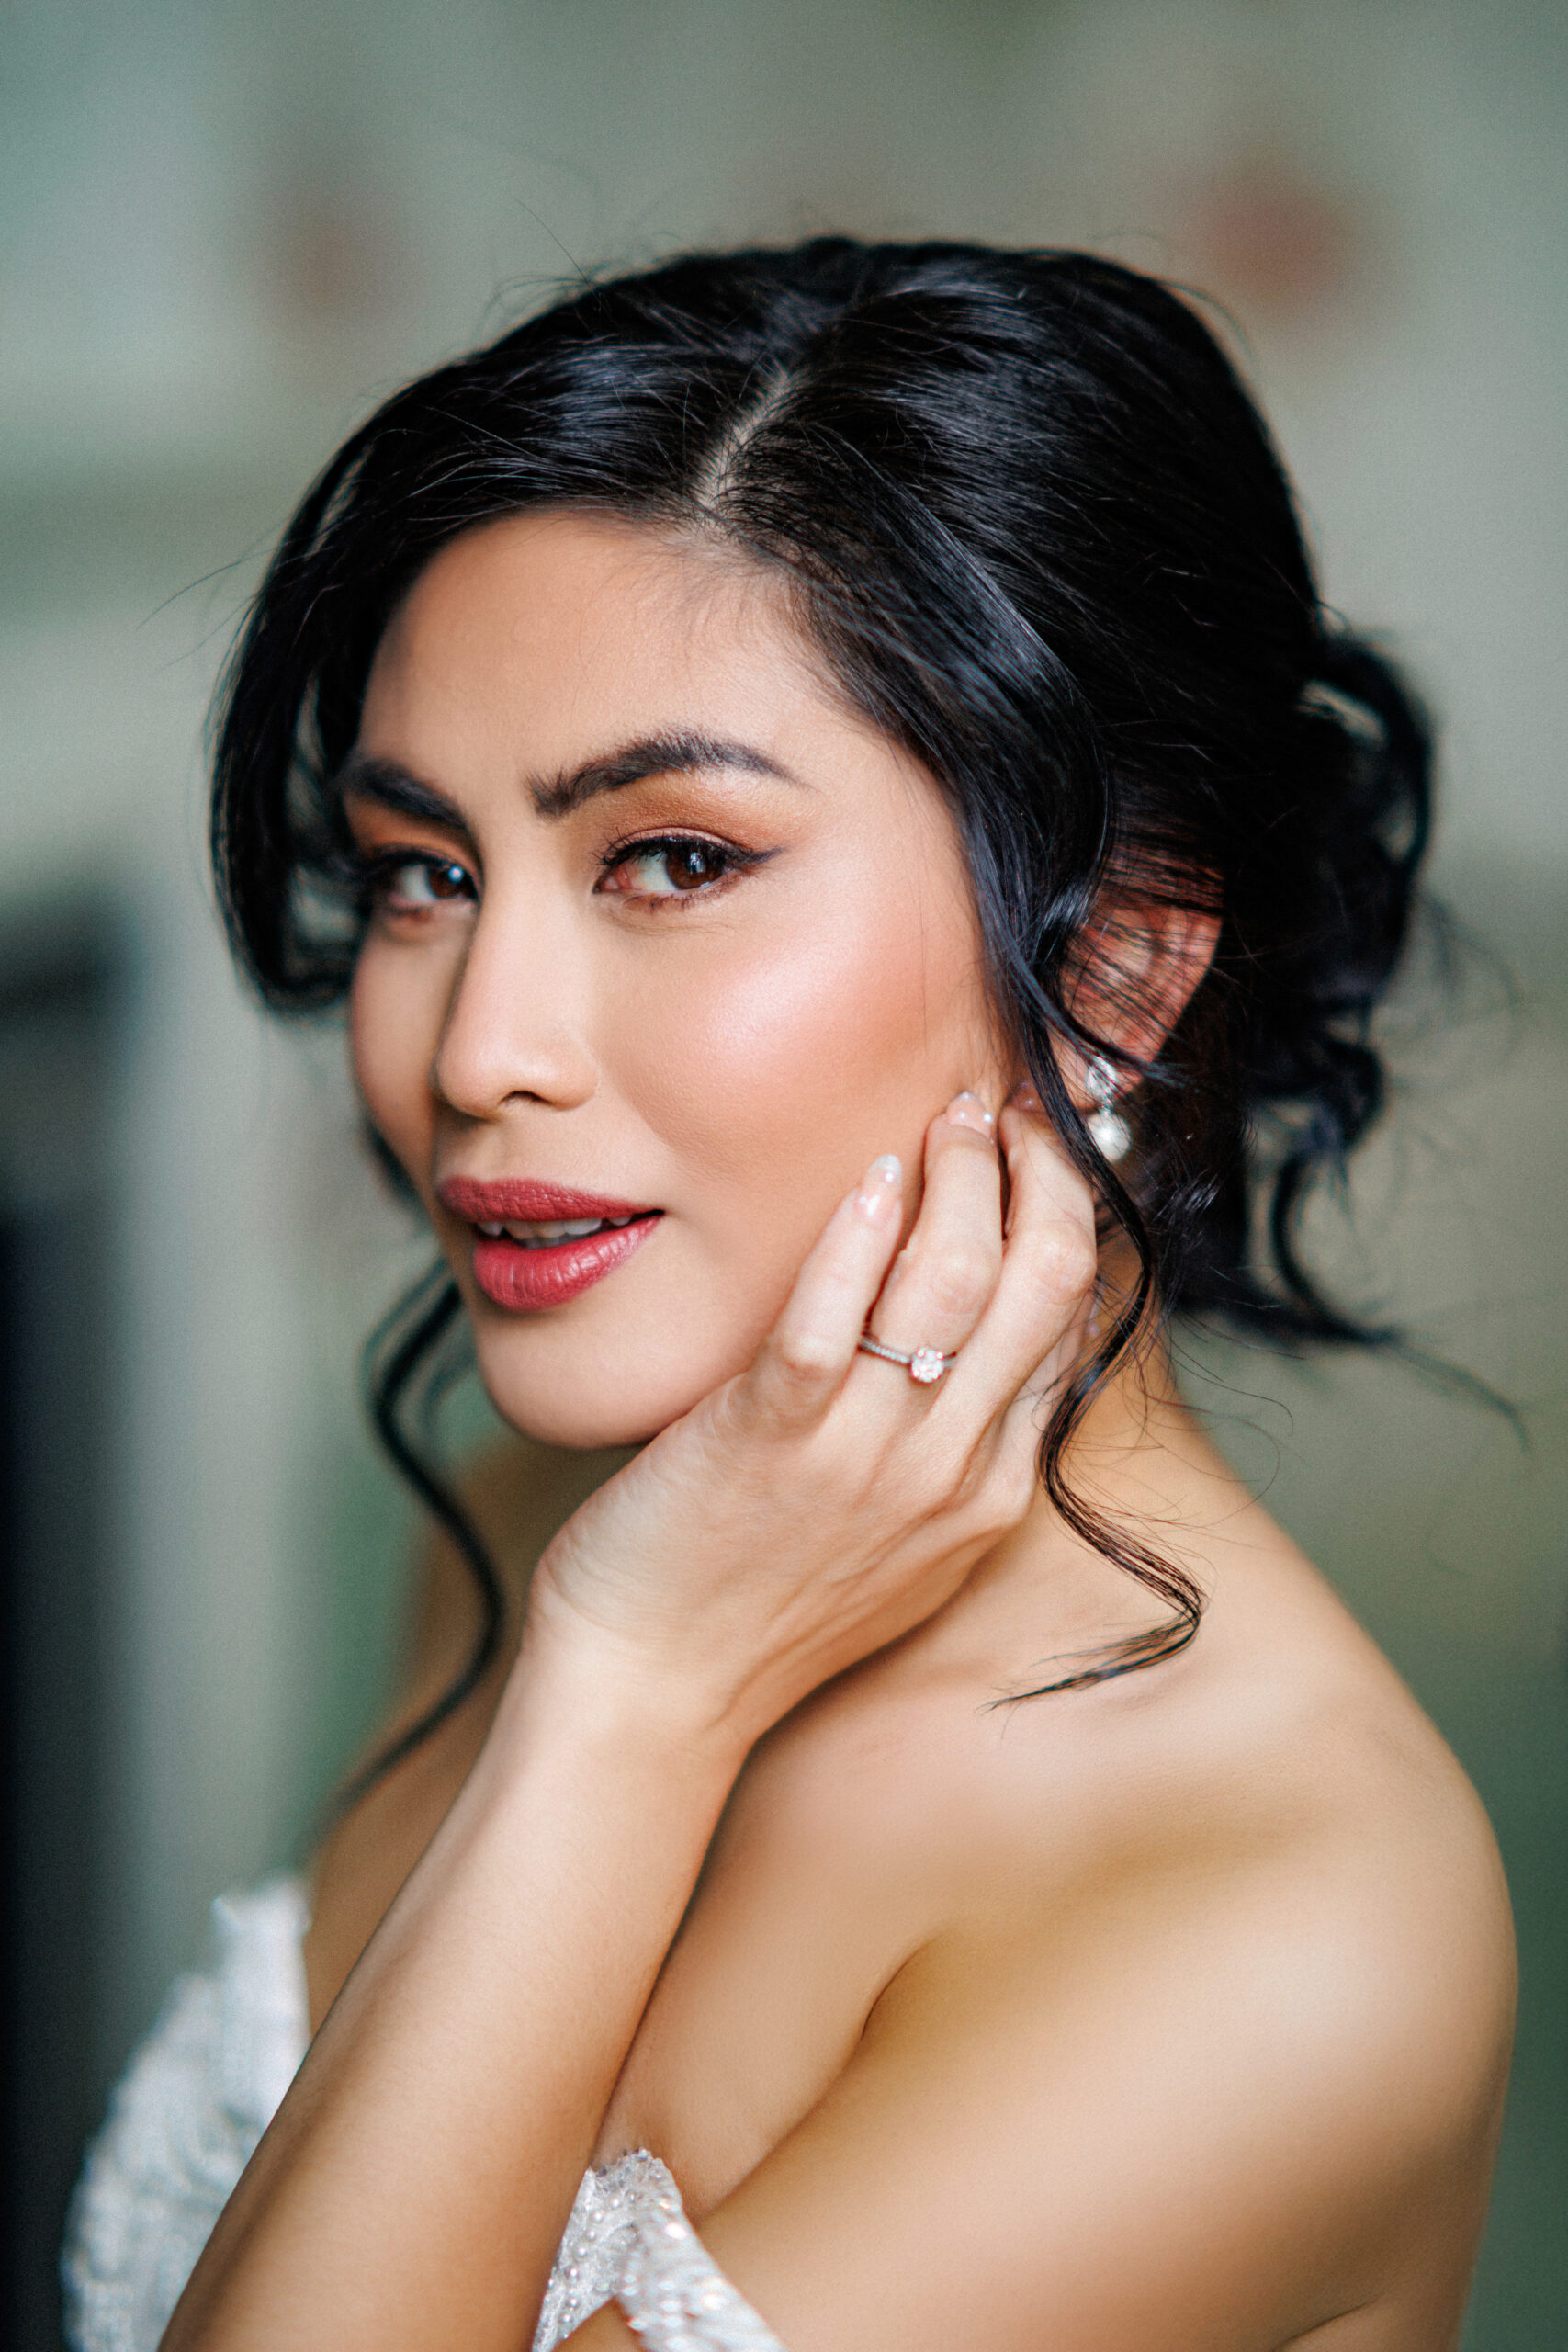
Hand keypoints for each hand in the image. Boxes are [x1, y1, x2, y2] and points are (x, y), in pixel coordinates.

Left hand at [522, 1092, 1098, 1754]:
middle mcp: (948, 1467)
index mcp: (989, 1487)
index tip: (1039, 1148)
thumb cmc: (758, 1604)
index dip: (1066, 1212)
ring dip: (957, 1176)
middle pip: (1041, 1281)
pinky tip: (867, 1174)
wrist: (657, 1693)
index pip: (1069, 1319)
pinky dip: (858, 1233)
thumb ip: (946, 1445)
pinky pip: (834, 1314)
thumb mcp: (900, 1540)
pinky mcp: (772, 1437)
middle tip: (995, 1110)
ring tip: (939, 1121)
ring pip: (954, 1280)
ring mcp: (866, 1455)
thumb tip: (963, 1342)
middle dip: (1035, 1171)